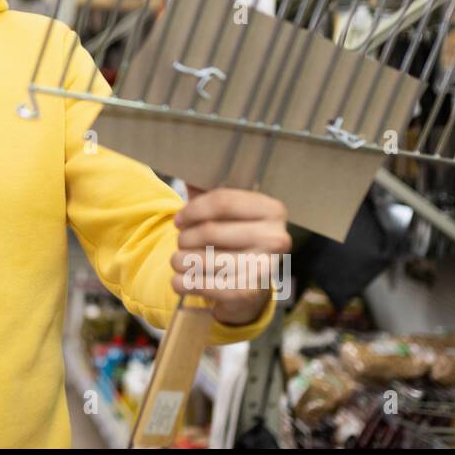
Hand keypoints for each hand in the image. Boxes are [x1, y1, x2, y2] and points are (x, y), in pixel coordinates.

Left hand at [169, 187, 290, 326]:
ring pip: (203, 259)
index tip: (178, 219)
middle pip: (210, 230)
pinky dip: (184, 283)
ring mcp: (265, 268)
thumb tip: (183, 161)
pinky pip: (204, 286)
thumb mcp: (225, 212)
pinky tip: (179, 280)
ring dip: (180, 260)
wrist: (248, 288)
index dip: (192, 209)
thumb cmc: (232, 239)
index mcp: (273, 209)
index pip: (222, 200)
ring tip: (177, 260)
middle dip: (185, 237)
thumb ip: (206, 187)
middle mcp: (277, 238)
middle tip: (179, 242)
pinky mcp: (250, 293)